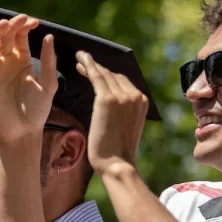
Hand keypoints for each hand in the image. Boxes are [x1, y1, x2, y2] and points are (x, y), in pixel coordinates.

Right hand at [0, 14, 58, 142]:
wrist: (22, 132)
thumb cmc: (36, 110)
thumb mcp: (48, 84)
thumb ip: (49, 62)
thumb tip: (49, 37)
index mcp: (21, 60)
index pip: (20, 36)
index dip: (25, 26)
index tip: (35, 22)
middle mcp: (6, 62)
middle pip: (6, 36)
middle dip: (12, 25)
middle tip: (21, 19)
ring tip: (6, 25)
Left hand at [75, 51, 148, 173]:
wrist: (116, 163)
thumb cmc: (116, 152)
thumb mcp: (124, 126)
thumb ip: (121, 112)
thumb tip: (108, 104)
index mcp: (143, 102)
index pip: (124, 82)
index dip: (108, 74)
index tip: (95, 70)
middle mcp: (135, 95)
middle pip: (114, 75)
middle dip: (98, 68)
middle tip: (83, 62)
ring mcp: (123, 96)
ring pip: (104, 74)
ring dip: (91, 64)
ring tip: (79, 58)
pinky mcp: (107, 99)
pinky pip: (96, 76)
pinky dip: (88, 65)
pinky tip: (80, 59)